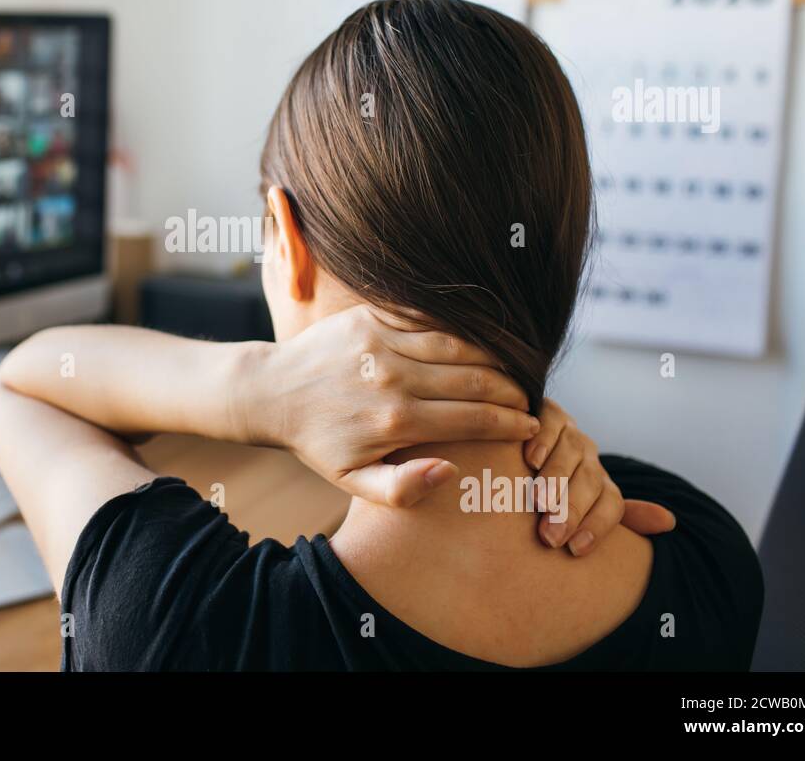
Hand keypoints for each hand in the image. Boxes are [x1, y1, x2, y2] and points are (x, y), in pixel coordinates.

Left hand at [239, 305, 539, 506]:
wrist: (272, 391)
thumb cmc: (318, 442)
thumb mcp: (352, 481)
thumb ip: (402, 488)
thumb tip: (452, 471)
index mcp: (394, 423)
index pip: (472, 420)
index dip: (511, 424)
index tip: (532, 428)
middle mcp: (392, 379)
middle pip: (475, 381)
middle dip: (512, 393)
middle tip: (530, 402)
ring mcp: (382, 343)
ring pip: (459, 347)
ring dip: (493, 361)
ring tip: (512, 376)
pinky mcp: (372, 317)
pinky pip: (429, 322)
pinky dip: (461, 334)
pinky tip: (480, 347)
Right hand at [525, 399, 676, 555]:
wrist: (514, 449)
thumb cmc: (542, 491)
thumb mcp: (578, 507)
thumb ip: (618, 518)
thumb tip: (670, 522)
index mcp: (598, 481)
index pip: (611, 503)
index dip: (598, 526)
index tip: (575, 550)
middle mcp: (587, 455)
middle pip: (590, 480)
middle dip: (572, 509)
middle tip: (551, 536)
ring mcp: (568, 431)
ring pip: (572, 452)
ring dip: (557, 478)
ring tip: (540, 503)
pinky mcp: (545, 411)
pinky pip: (550, 422)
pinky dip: (543, 440)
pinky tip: (531, 459)